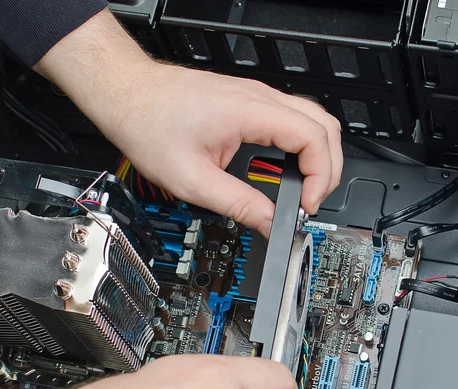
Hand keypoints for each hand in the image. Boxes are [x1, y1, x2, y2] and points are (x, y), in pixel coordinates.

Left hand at [117, 62, 342, 236]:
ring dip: (319, 156)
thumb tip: (269, 224)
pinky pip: (294, 119)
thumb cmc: (149, 125)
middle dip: (329, 169)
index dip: (320, 176)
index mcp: (249, 112)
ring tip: (305, 189)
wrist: (128, 95)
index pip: (313, 138)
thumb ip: (238, 204)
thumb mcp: (192, 180)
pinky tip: (290, 168)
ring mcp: (256, 97)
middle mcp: (259, 98)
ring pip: (314, 120)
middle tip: (311, 201)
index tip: (306, 205)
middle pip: (324, 126)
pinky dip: (303, 146)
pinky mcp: (249, 102)